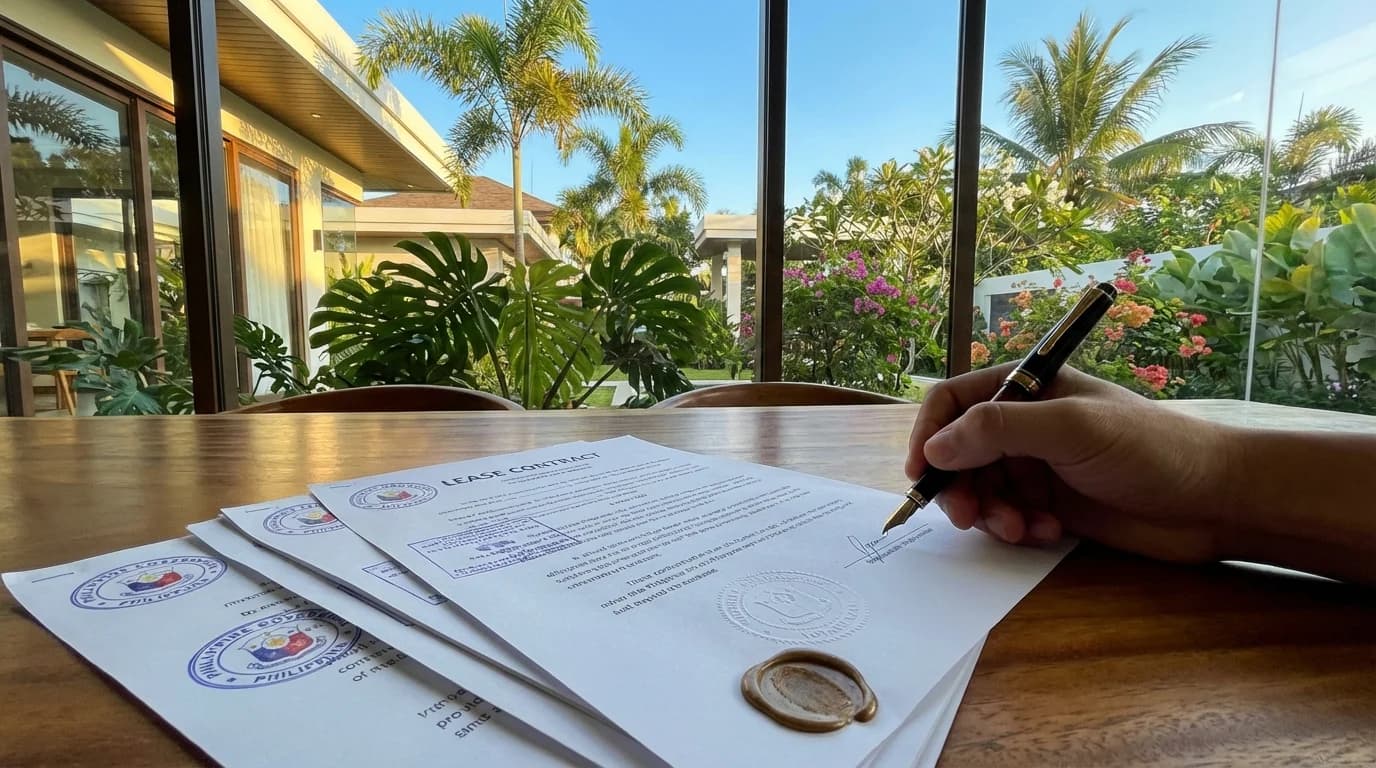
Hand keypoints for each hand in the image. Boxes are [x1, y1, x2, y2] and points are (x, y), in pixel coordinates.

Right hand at [906, 363, 1237, 562]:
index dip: (928, 435)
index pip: (952, 401)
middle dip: (960, 486)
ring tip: (1021, 530)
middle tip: (971, 518)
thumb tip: (935, 447)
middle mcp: (1024, 423)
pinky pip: (1006, 516)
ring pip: (979, 489)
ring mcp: (1036, 465)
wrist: (1213, 500)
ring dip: (990, 513)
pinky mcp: (1050, 503)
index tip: (921, 475)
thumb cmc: (1149, 448)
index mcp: (1025, 388)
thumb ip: (1000, 430)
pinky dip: (1016, 529)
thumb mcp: (1071, 429)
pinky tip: (1048, 533)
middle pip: (957, 452)